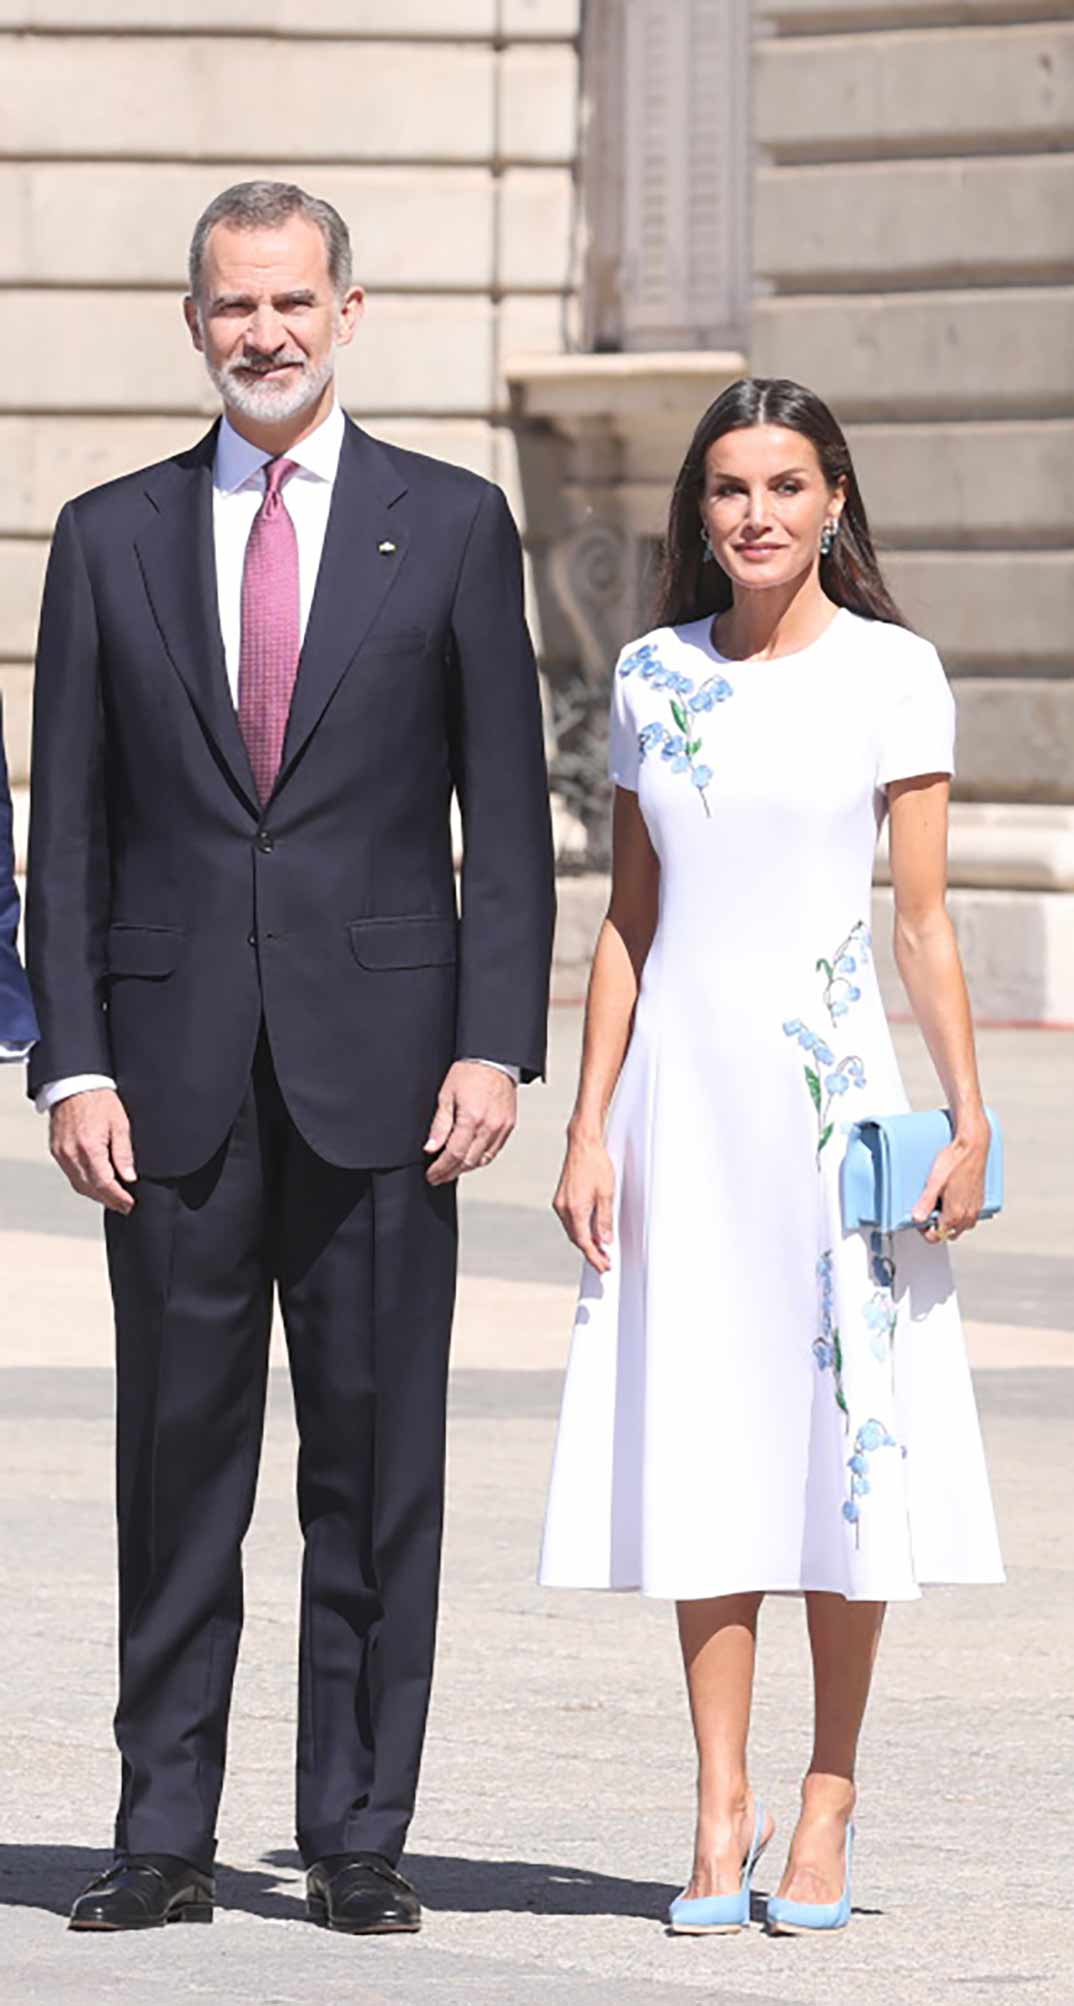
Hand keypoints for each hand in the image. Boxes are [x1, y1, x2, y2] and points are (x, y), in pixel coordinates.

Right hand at [50, 1088, 136, 1214]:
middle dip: (108, 1200)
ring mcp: (61, 1153)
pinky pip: (70, 1174)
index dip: (118, 1197)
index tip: (129, 1204)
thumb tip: (129, 1177)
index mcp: (89, 1147)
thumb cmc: (98, 1100)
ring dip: (96, 1195)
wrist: (74, 1085)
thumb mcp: (120, 1124)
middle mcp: (72, 1154)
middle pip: (90, 1189)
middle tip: (124, 1206)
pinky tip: (96, 1184)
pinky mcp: (56, 1151)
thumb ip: (124, 1153)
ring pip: (78, 1185)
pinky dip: (84, 1183)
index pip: (104, 1183)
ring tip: (113, 1198)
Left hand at [424, 1061, 516, 1184]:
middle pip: (468, 1161)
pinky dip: (481, 1159)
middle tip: (438, 1176)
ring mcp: (502, 1128)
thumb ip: (439, 1125)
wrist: (495, 1059)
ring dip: (466, 1168)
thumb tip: (431, 1147)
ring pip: (483, 1160)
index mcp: (472, 1118)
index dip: (440, 1168)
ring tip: (452, 1169)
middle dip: (451, 1172)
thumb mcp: (446, 1095)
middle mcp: (489, 1126)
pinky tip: (470, 1159)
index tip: (432, 1174)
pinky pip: (494, 1151)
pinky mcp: (509, 1126)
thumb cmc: (470, 1072)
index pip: (454, 1154)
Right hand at [553, 1128, 614, 1272]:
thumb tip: (605, 1241)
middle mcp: (564, 1208)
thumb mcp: (606, 1194)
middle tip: (605, 1262)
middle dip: (590, 1252)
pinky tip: (590, 1231)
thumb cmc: (596, 1165)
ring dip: (585, 1241)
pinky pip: (570, 1221)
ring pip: (572, 1231)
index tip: (604, 1266)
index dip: (595, 1257)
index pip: (584, 1242)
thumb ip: (604, 1220)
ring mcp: (560, 1203)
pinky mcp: (561, 1198)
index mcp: (576, 1209)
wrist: (583, 1145)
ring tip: (601, 1250)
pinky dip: (580, 1230)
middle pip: (576, 1239)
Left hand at [912, 1119, 988, 1242]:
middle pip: (948, 1233)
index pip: (937, 1236)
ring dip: (949, 1221)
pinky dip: (959, 1214)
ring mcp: (975, 1209)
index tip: (919, 1219)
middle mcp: (968, 1215)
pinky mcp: (979, 1202)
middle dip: (936, 1227)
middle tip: (928, 1210)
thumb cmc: (955, 1161)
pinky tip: (952, 1199)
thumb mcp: (935, 1182)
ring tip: (940, 1204)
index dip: (924, 1230)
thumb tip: (917, 1218)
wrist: (973, 1148)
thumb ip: (926, 1203)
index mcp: (955, 1213)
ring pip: (960, 1226)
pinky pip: (968, 1217)